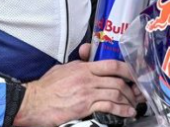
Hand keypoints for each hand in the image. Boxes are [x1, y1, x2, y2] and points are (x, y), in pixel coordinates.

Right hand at [13, 44, 142, 126]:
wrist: (32, 103)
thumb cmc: (45, 88)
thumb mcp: (62, 68)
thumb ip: (77, 62)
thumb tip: (86, 56)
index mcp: (83, 67)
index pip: (112, 64)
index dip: (128, 70)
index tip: (135, 75)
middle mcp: (87, 78)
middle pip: (118, 80)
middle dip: (132, 88)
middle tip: (137, 93)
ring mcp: (87, 92)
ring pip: (116, 93)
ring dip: (128, 100)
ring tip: (133, 105)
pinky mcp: (84, 107)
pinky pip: (109, 106)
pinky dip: (122, 110)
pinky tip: (127, 112)